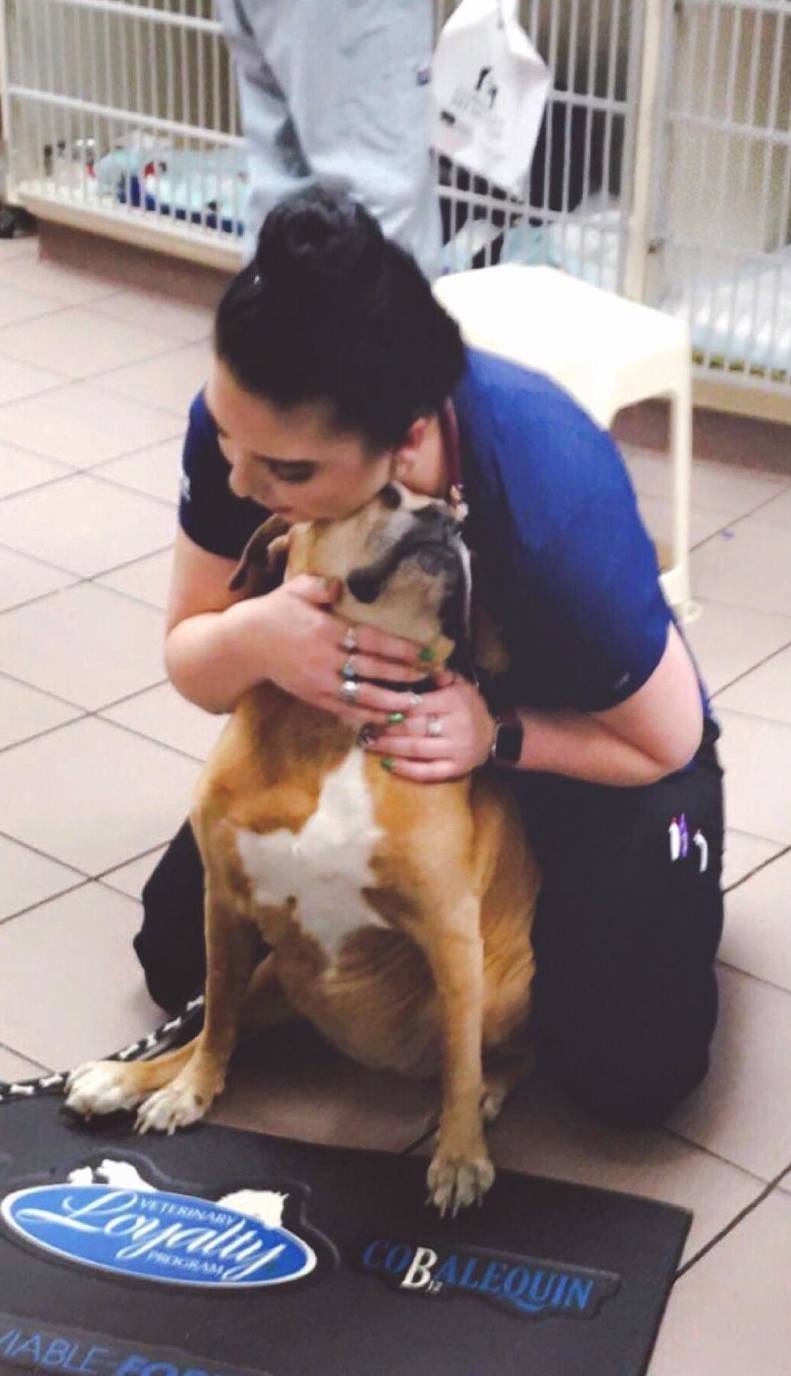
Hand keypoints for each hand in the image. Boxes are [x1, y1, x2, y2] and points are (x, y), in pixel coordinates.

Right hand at [238, 574, 431, 728]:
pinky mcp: (313, 697)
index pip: (371, 640)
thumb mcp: (296, 589)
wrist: (245, 643)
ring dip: (391, 701)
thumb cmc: (276, 611)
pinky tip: (386, 719)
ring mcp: (319, 682)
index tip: (426, 653)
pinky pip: (344, 710)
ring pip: (361, 695)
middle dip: (405, 675)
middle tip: (432, 678)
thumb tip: (342, 587)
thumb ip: (322, 586)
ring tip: (416, 704)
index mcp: (326, 630)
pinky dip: (366, 715)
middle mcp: (325, 658)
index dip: (400, 648)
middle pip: (373, 669)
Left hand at [360, 671, 495, 781]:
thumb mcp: (461, 684)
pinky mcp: (456, 770)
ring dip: (389, 747)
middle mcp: (457, 726)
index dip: (392, 705)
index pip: (417, 703)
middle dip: (385, 727)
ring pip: (416, 749)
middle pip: (413, 726)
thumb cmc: (470, 706)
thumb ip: (440, 675)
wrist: (495, 735)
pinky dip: (406, 769)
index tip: (370, 704)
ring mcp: (456, 750)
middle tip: (363, 726)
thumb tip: (417, 665)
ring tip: (368, 742)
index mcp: (455, 701)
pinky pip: (427, 772)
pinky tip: (387, 764)